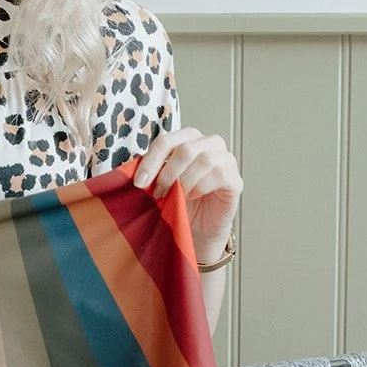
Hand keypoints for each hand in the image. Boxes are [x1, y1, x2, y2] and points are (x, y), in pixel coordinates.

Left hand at [133, 126, 241, 264]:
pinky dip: (201, 187)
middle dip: (167, 172)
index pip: (168, 140)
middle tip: (157, 192)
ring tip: (175, 196)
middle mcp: (210, 144)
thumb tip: (131, 171)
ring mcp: (226, 160)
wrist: (196, 227)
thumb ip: (151, 171)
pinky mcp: (235, 180)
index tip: (139, 182)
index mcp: (188, 139)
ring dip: (184, 180)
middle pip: (186, 147)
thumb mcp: (160, 183)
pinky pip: (219, 175)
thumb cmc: (178, 201)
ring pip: (205, 159)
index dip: (151, 159)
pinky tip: (192, 196)